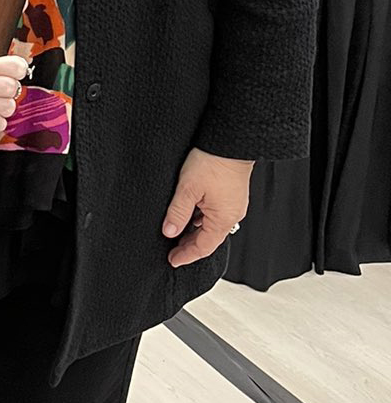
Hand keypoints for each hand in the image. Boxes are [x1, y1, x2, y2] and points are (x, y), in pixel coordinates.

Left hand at [161, 147, 253, 266]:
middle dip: (189, 246)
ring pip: (210, 226)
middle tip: (171, 250)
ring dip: (194, 232)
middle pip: (208, 239)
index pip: (203, 247)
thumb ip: (177, 212)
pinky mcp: (231, 195)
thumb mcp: (187, 189)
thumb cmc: (212, 162)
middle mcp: (232, 215)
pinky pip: (214, 214)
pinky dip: (200, 219)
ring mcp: (233, 205)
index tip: (173, 260)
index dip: (186, 255)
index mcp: (223, 219)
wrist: (229, 142)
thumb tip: (168, 231)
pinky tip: (188, 215)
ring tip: (176, 233)